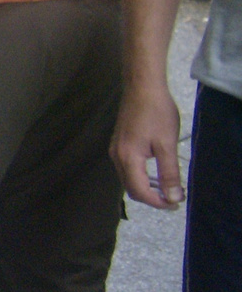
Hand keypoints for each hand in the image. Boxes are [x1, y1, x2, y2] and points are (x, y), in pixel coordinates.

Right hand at [112, 79, 185, 207]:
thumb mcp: (167, 144)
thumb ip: (169, 173)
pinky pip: (127, 169)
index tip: (176, 203)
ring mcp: (115, 150)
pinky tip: (155, 171)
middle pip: (131, 188)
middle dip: (152, 197)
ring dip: (146, 187)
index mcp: (128, 159)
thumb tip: (173, 197)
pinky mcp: (118, 145)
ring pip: (128, 179)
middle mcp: (116, 157)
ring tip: (167, 186)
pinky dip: (141, 176)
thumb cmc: (156, 113)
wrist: (141, 87)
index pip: (139, 191)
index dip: (158, 202)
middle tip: (174, 197)